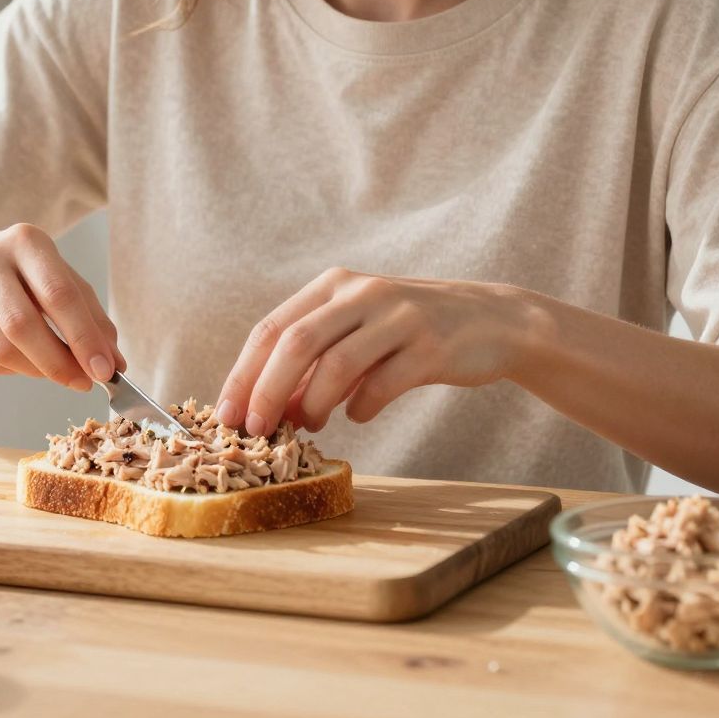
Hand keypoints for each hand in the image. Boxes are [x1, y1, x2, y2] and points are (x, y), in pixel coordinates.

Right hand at [0, 223, 122, 389]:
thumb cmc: (22, 273)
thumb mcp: (59, 278)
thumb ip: (90, 316)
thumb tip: (114, 362)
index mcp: (26, 241)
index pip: (59, 294)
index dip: (84, 337)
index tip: (106, 369)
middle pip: (23, 325)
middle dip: (60, 362)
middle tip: (84, 382)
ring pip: (2, 349)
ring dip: (39, 371)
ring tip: (60, 374)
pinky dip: (16, 370)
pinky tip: (29, 363)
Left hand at [214, 268, 541, 435]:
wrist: (492, 322)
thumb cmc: (410, 332)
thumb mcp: (358, 331)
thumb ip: (315, 362)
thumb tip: (271, 408)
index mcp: (334, 286)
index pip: (272, 328)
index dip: (243, 374)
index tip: (226, 414)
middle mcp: (363, 293)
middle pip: (296, 343)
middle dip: (267, 392)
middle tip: (257, 431)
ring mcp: (399, 317)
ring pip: (336, 365)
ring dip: (314, 405)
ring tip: (311, 425)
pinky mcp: (431, 346)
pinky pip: (383, 385)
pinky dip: (362, 408)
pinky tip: (360, 415)